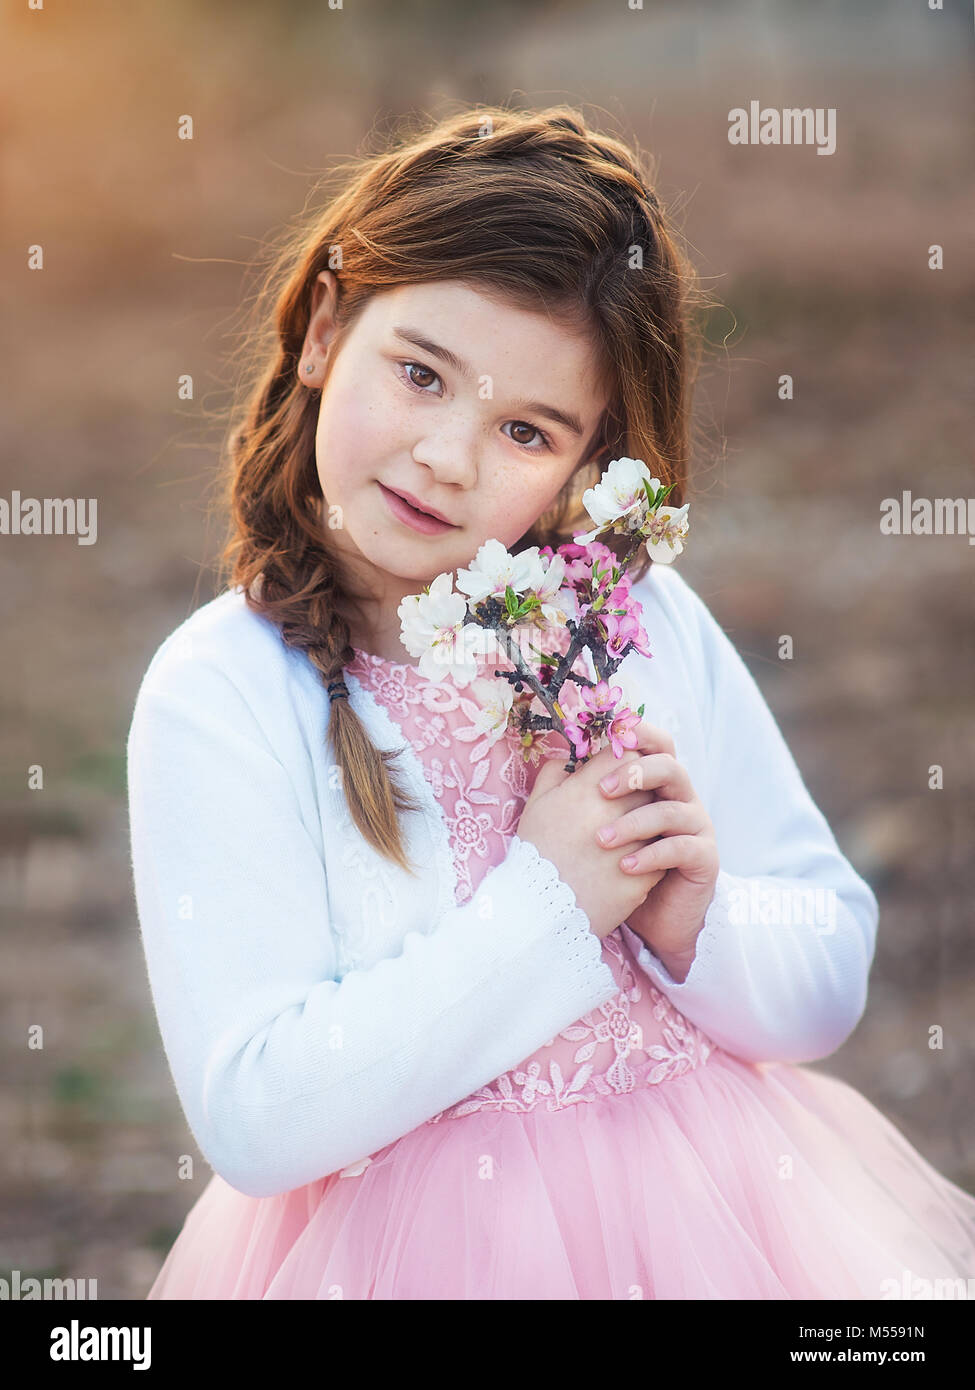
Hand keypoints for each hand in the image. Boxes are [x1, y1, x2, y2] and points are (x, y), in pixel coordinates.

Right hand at [517, 729, 671, 940]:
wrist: (540, 912)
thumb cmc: (535, 853)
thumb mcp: (536, 805)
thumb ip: (555, 772)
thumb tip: (574, 758)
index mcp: (586, 790)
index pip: (627, 754)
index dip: (625, 760)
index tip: (619, 771)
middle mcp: (614, 813)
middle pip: (648, 784)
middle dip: (640, 789)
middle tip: (627, 801)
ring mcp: (633, 845)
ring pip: (658, 820)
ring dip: (648, 823)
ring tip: (631, 834)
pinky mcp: (643, 876)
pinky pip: (661, 855)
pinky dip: (652, 855)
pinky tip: (636, 860)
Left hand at [595, 722, 718, 981]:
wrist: (647, 917)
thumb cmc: (617, 864)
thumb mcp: (596, 824)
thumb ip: (582, 789)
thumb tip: (559, 758)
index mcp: (656, 782)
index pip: (655, 745)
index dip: (637, 734)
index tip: (608, 737)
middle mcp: (680, 798)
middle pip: (669, 767)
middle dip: (635, 773)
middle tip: (602, 790)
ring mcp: (696, 826)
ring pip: (672, 810)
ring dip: (634, 823)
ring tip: (601, 840)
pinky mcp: (704, 857)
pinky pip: (681, 847)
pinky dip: (652, 855)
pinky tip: (625, 866)